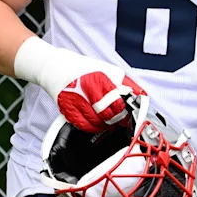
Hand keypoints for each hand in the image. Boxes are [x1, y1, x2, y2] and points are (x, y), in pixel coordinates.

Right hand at [14, 37, 145, 132]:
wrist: (56, 68)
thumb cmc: (84, 68)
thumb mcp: (108, 69)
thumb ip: (124, 82)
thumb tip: (140, 94)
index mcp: (99, 79)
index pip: (117, 102)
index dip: (125, 112)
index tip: (129, 115)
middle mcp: (86, 91)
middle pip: (107, 114)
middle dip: (116, 120)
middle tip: (121, 121)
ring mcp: (75, 101)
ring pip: (95, 122)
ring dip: (106, 125)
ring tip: (110, 123)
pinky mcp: (66, 109)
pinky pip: (82, 125)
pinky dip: (92, 128)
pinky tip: (97, 124)